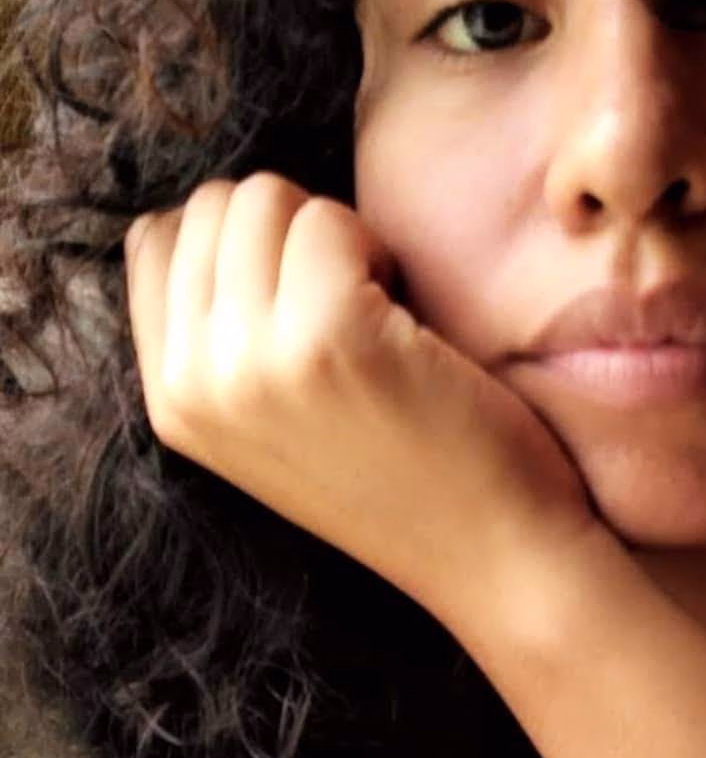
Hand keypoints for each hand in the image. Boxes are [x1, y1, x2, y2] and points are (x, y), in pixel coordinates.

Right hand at [125, 174, 593, 636]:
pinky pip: (332, 221)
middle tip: (352, 312)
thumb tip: (225, 215)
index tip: (300, 303)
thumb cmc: (408, 474)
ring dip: (336, 237)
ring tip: (379, 321)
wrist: (495, 559)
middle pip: (213, 208)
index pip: (158, 240)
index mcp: (171, 402)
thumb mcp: (275, 418)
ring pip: (267, 199)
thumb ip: (225, 334)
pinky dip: (381, 254)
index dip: (244, 242)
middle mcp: (192, 384)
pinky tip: (410, 330)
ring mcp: (252, 362)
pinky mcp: (326, 339)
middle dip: (292, 232)